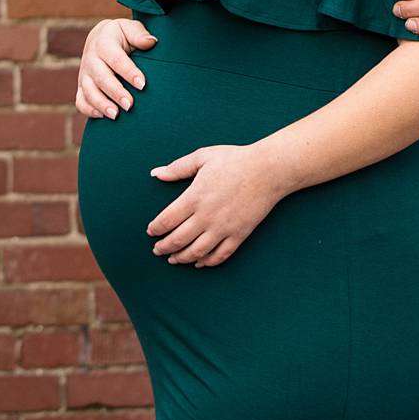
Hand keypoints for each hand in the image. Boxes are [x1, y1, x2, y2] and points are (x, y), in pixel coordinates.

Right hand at [75, 15, 157, 118]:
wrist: (100, 38)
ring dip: (102, 104)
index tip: (142, 84)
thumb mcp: (130, 28)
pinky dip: (89, 110)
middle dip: (116, 93)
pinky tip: (103, 117)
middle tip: (130, 105)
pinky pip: (81, 101)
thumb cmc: (121, 35)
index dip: (129, 72)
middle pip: (102, 78)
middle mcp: (91, 59)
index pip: (116, 59)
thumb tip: (151, 42)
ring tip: (116, 116)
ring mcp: (85, 74)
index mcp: (104, 43)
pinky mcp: (81, 86)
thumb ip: (140, 34)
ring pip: (89, 91)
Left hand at [148, 143, 286, 267]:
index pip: (166, 221)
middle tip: (157, 250)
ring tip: (173, 259)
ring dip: (181, 258)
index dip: (155, 229)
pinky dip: (207, 262)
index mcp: (195, 197)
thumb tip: (155, 173)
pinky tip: (199, 262)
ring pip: (196, 252)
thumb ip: (177, 167)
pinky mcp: (239, 235)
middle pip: (177, 240)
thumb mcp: (203, 157)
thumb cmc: (234, 160)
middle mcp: (206, 217)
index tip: (150, 231)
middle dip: (164, 248)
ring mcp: (223, 228)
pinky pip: (220, 255)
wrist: (268, 169)